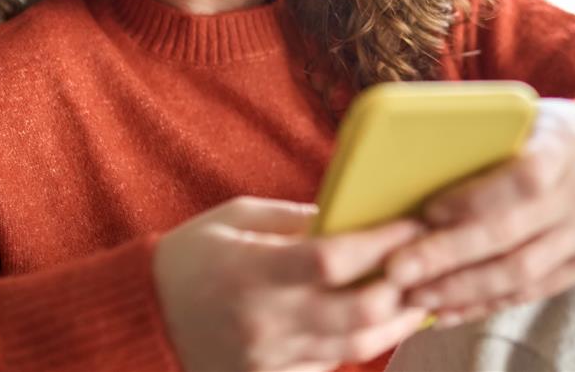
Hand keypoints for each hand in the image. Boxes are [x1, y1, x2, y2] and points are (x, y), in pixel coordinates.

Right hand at [153, 195, 428, 371]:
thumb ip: (293, 220)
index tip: (412, 222)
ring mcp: (270, 359)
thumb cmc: (191, 255)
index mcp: (252, 270)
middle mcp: (265, 320)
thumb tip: (347, 219)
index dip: (381, 242)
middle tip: (428, 264)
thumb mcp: (235, 218)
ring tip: (418, 296)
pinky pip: (330, 364)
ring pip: (354, 347)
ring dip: (394, 322)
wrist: (147, 317)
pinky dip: (359, 342)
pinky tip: (374, 320)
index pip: (333, 259)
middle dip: (403, 289)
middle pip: (357, 313)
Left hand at [383, 99, 574, 327]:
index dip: (474, 198)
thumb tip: (409, 154)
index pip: (522, 179)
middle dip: (448, 256)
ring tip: (414, 294)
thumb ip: (480, 133)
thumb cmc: (546, 129)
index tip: (427, 210)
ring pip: (519, 274)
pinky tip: (446, 309)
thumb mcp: (523, 115)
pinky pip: (530, 292)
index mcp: (562, 148)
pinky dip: (484, 303)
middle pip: (511, 236)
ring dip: (461, 289)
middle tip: (397, 268)